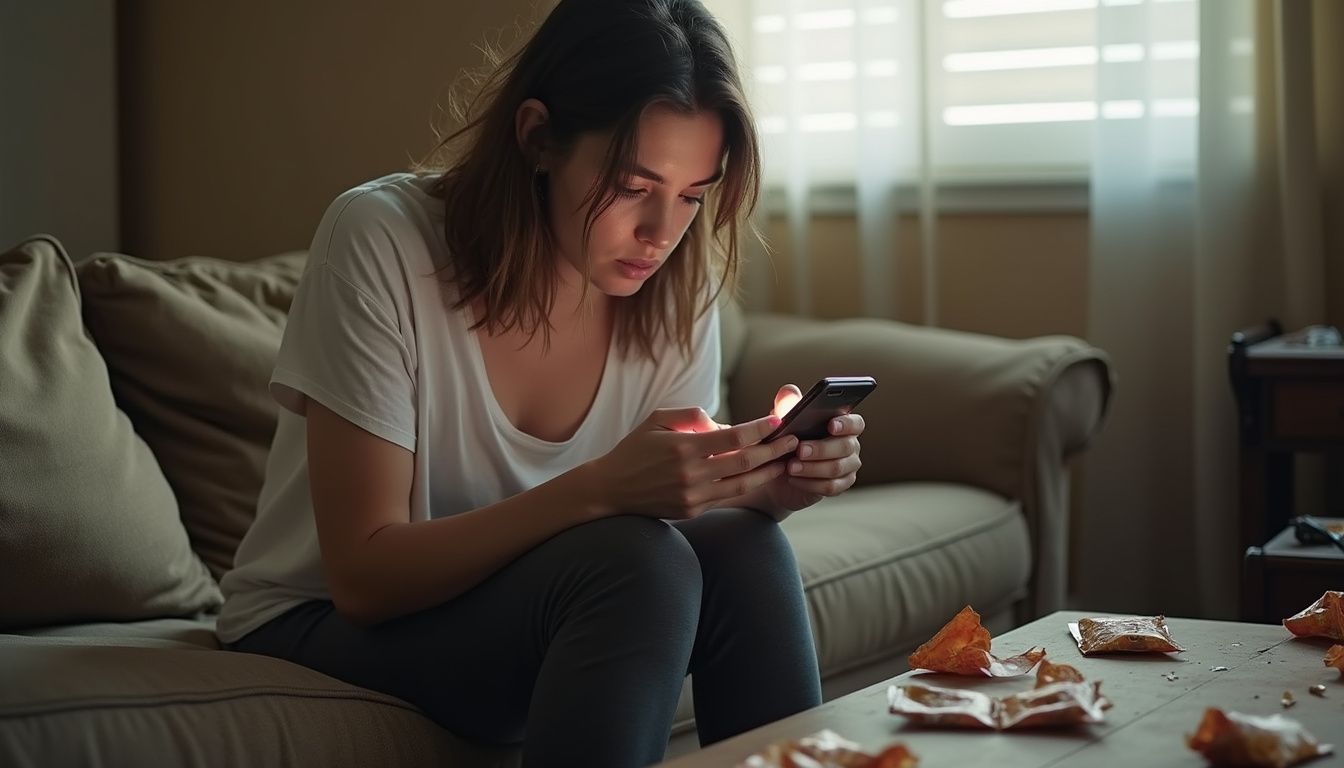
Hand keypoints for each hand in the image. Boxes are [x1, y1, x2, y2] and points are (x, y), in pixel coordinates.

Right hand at [587, 407, 800, 519]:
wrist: (610, 490)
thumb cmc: (635, 449)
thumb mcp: (657, 420)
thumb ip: (692, 416)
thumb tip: (727, 425)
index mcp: (683, 447)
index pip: (734, 437)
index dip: (760, 428)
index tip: (778, 420)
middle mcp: (691, 474)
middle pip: (746, 461)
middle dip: (775, 449)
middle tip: (795, 440)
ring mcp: (693, 496)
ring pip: (743, 484)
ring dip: (769, 471)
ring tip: (787, 460)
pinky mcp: (693, 511)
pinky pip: (728, 497)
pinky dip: (749, 485)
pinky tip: (762, 476)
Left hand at [758, 384, 864, 516]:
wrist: (779, 471)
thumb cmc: (787, 440)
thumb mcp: (784, 421)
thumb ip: (787, 405)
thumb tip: (789, 391)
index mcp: (843, 425)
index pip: (856, 422)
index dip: (846, 424)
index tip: (831, 425)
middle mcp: (850, 445)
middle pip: (846, 446)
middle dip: (821, 448)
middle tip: (800, 450)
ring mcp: (848, 467)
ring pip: (837, 468)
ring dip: (813, 468)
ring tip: (791, 466)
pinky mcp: (840, 485)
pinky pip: (831, 487)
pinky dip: (811, 484)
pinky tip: (794, 479)